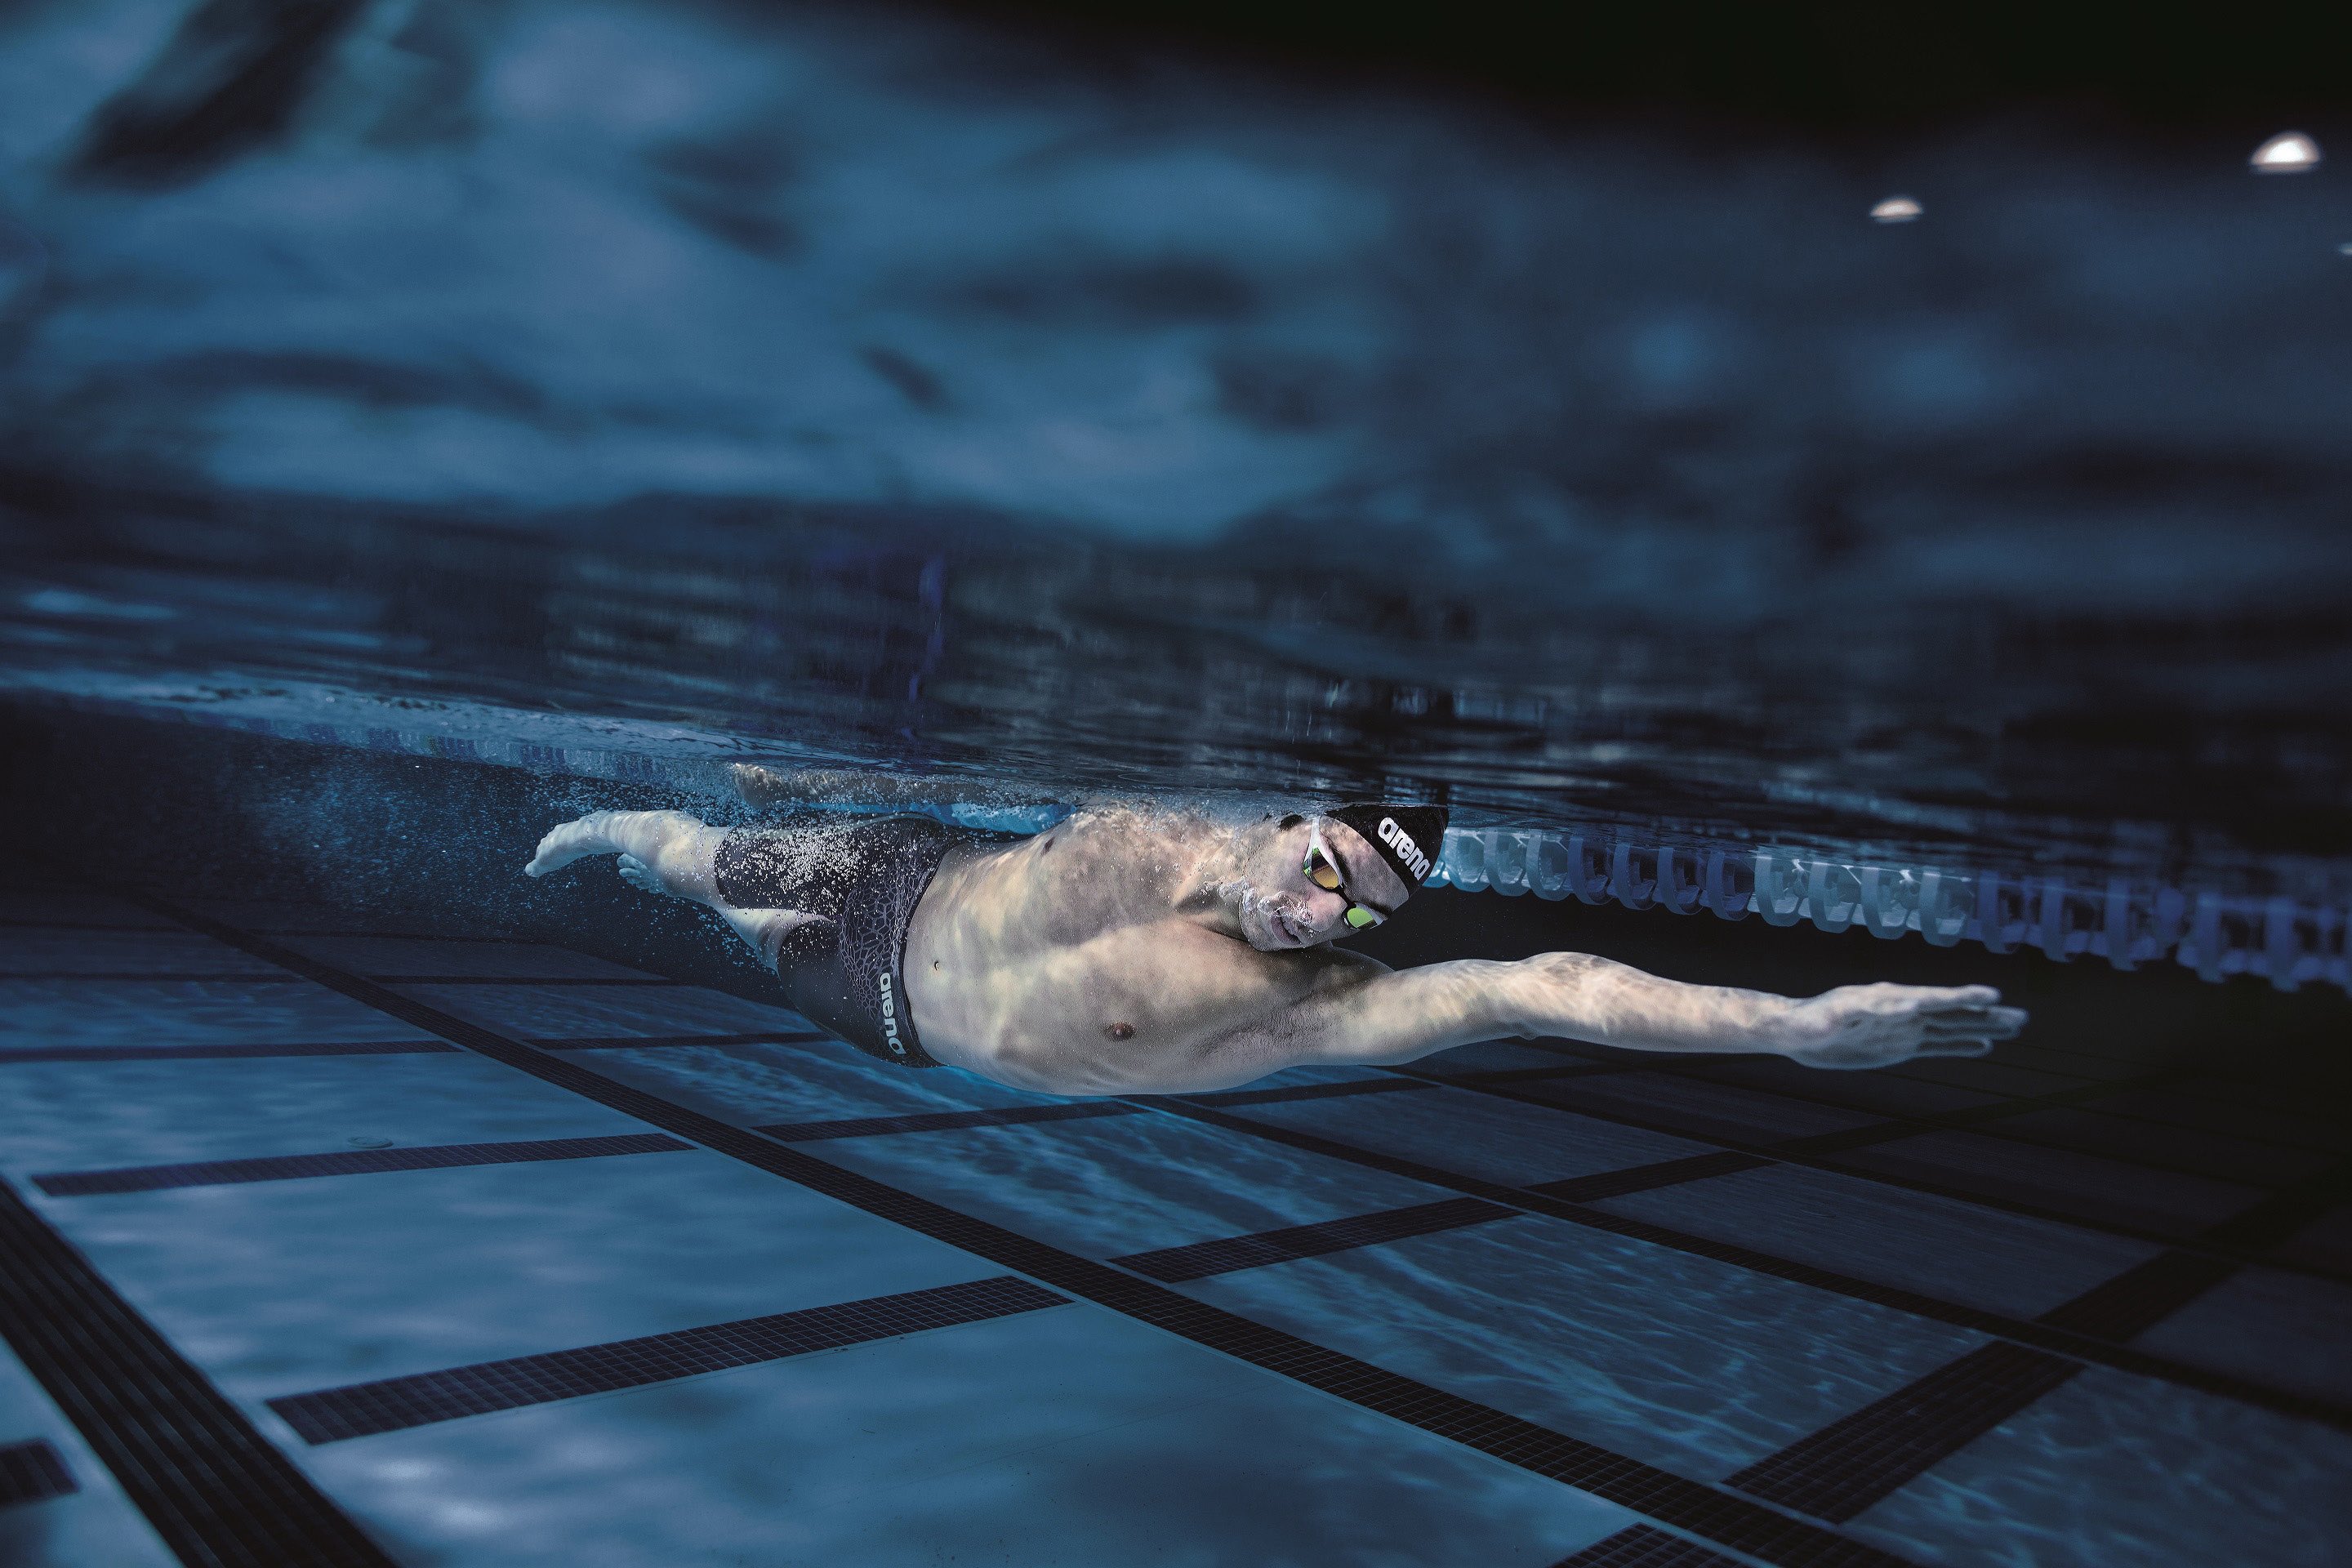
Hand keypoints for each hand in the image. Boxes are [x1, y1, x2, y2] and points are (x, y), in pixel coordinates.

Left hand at [1773, 983, 2025, 1070]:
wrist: (1796, 1033)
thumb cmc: (1810, 1020)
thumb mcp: (1833, 1016)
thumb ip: (1864, 1011)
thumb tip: (1903, 1006)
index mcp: (1891, 1000)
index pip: (1934, 998)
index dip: (1963, 998)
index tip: (1992, 996)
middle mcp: (1904, 1012)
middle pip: (1952, 1013)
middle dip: (1986, 1015)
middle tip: (2021, 1017)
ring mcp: (1904, 1029)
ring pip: (1951, 1029)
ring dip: (1981, 1028)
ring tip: (2013, 1027)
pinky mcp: (1899, 1046)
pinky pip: (1936, 1046)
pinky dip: (1960, 1046)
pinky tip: (1981, 1045)